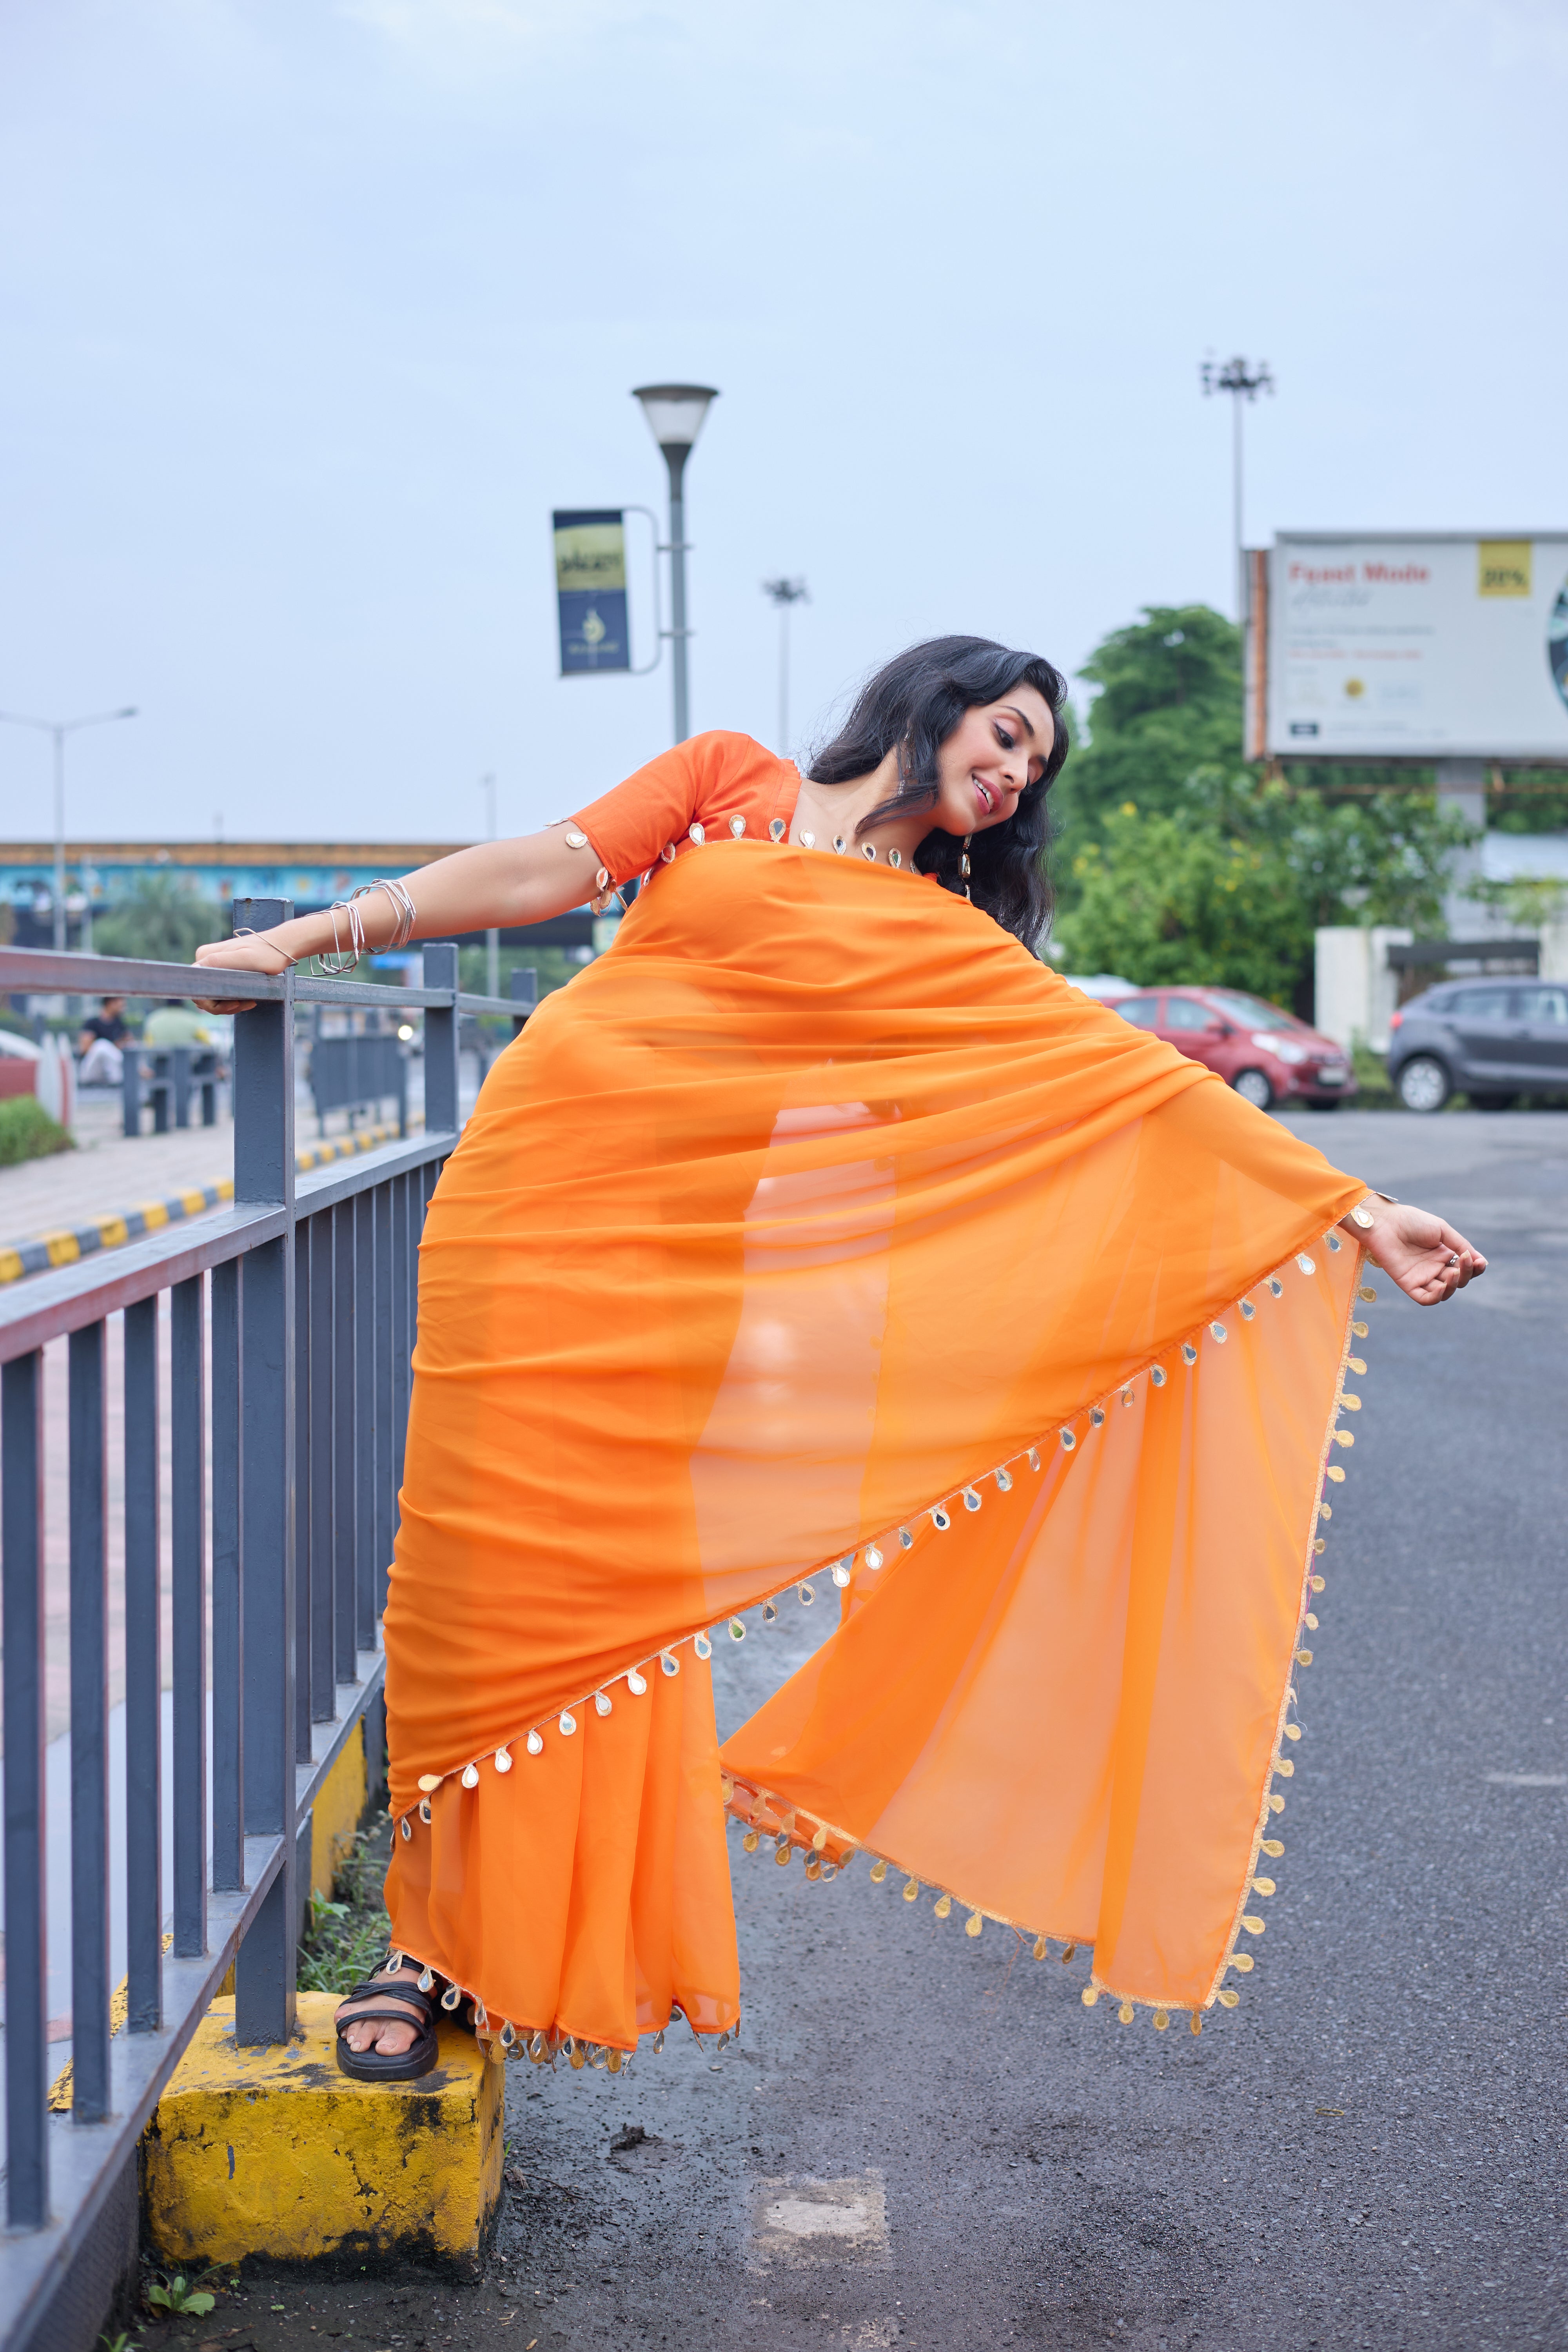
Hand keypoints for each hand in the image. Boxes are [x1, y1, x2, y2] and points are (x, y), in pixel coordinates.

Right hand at [191, 933, 291, 1014]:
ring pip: (213, 996)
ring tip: (250, 1001)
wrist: (281, 947)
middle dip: (223, 1006)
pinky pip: (222, 993)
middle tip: (245, 1004)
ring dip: (230, 1005)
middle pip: (204, 995)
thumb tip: (195, 969)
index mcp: (204, 956)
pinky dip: (234, 1001)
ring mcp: (214, 968)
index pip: (197, 988)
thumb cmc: (267, 952)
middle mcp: (205, 961)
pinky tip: (250, 999)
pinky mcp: (223, 973)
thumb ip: (218, 961)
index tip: (235, 1002)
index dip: (212, 1003)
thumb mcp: (244, 958)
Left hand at [1357, 1202, 1486, 1304]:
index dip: (1475, 1268)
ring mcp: (1422, 1277)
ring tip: (1454, 1272)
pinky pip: (1426, 1298)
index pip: (1465, 1268)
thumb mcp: (1442, 1231)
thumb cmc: (1412, 1221)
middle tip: (1464, 1260)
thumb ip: (1461, 1245)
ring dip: (1454, 1286)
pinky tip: (1442, 1286)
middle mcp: (1434, 1267)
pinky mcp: (1408, 1284)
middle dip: (1466, 1273)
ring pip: (1445, 1292)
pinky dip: (1437, 1296)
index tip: (1480, 1262)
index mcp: (1444, 1254)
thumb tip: (1481, 1261)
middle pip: (1458, 1281)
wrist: (1386, 1222)